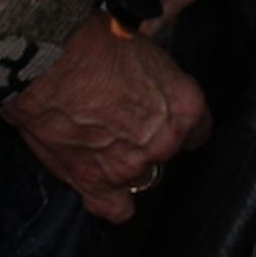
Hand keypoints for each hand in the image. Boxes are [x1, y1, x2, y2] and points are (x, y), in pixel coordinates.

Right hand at [1, 10, 209, 221]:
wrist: (55, 62)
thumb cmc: (99, 47)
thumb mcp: (150, 54)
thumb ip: (161, 86)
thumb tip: (155, 90)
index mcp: (184, 108)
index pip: (199, 129)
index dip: (183, 123)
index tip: (172, 120)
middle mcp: (163, 142)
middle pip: (167, 152)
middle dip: (151, 139)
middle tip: (127, 119)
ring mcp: (128, 167)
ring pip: (141, 178)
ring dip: (128, 164)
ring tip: (107, 142)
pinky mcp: (93, 183)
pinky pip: (114, 209)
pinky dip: (110, 201)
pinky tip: (106, 189)